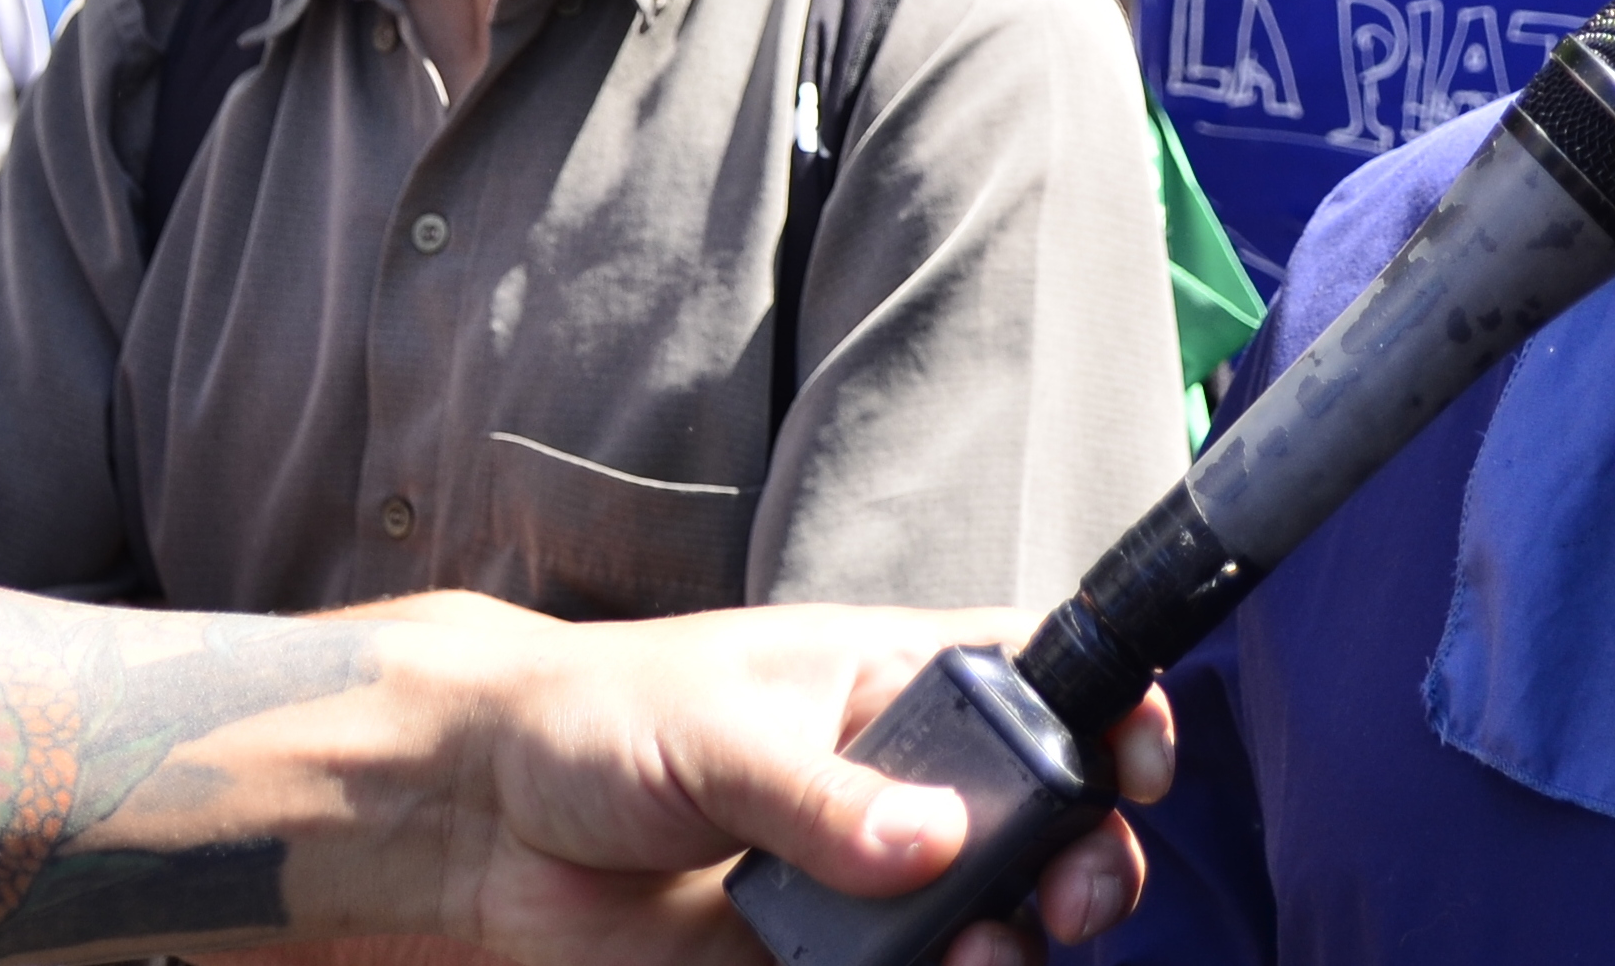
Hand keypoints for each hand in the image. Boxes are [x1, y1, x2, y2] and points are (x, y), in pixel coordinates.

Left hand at [391, 604, 1172, 965]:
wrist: (478, 825)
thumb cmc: (594, 721)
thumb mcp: (716, 728)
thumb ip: (825, 795)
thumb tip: (934, 847)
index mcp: (893, 681)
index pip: (1041, 676)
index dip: (1109, 712)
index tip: (1136, 765)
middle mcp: (900, 779)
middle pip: (1047, 817)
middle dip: (1088, 859)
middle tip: (1072, 897)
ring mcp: (866, 877)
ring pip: (990, 920)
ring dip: (1012, 946)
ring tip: (983, 958)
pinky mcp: (816, 961)